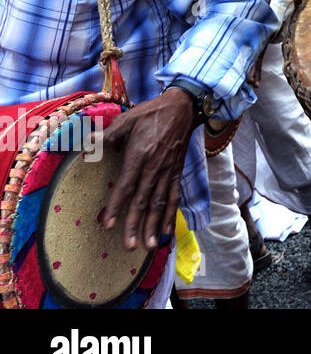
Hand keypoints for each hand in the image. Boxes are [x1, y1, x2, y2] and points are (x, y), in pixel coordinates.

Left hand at [102, 87, 199, 251]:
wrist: (182, 108)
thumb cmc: (151, 113)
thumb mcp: (126, 119)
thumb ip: (107, 136)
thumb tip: (85, 147)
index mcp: (140, 155)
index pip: (126, 186)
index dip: (116, 206)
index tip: (108, 224)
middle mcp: (155, 167)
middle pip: (143, 201)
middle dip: (135, 225)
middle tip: (129, 246)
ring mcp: (168, 171)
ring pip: (160, 203)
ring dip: (155, 225)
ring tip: (150, 245)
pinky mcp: (177, 172)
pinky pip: (174, 196)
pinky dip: (171, 214)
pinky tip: (167, 230)